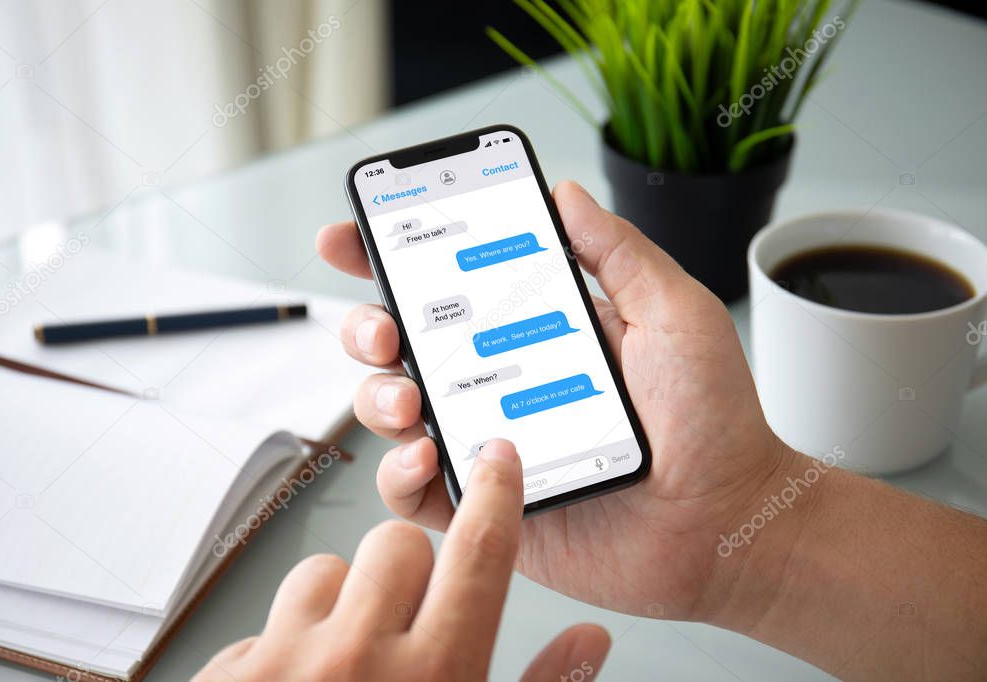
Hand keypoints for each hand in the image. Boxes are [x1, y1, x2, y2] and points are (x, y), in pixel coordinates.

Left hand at [193, 440, 609, 681]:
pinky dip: (284, 648)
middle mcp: (357, 665)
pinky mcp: (224, 678)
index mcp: (436, 680)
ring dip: (339, 605)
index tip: (496, 460)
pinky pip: (263, 623)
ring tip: (345, 667)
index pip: (479, 555)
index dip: (496, 496)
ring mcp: (282, 668)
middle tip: (408, 625)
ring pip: (322, 571)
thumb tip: (591, 641)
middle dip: (410, 573)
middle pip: (397, 542)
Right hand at [316, 181, 786, 622]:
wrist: (727, 521)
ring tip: (409, 398)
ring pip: (394, 412)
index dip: (390, 259)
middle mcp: (501, 382)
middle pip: (401, 345)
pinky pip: (416, 491)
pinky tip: (427, 453)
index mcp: (534, 330)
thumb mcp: (672, 313)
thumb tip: (565, 193)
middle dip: (368, 327)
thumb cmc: (712, 419)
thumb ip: (616, 252)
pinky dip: (400, 472)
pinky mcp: (487, 503)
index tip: (349, 236)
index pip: (448, 286)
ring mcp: (490, 443)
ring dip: (379, 397)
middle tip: (385, 329)